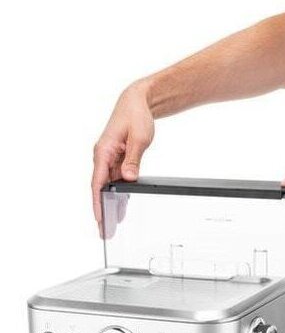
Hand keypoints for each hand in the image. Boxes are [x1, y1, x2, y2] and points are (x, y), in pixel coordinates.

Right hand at [92, 79, 154, 225]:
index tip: (99, 218)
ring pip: (108, 187)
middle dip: (102, 210)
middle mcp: (103, 157)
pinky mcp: (117, 160)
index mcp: (103, 151)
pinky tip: (122, 206)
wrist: (136, 102)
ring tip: (113, 225)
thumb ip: (134, 159)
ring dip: (111, 204)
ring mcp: (109, 159)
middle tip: (105, 231)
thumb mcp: (139, 138)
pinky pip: (116, 180)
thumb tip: (129, 178)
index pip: (97, 182)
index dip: (97, 202)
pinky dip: (119, 193)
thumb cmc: (135, 116)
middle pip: (100, 189)